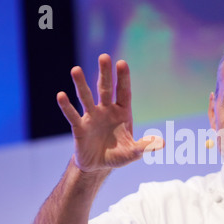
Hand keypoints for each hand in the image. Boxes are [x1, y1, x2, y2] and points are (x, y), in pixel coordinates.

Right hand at [56, 54, 163, 172]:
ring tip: (75, 69)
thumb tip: (162, 143)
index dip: (123, 78)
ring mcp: (92, 117)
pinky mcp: (79, 128)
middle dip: (105, 74)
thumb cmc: (118, 155)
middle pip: (105, 89)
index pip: (123, 92)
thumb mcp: (133, 152)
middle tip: (104, 56)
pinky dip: (66, 106)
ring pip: (86, 97)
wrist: (99, 166)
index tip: (122, 63)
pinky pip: (72, 115)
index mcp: (122, 113)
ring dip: (81, 84)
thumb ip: (145, 147)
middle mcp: (106, 111)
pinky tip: (61, 95)